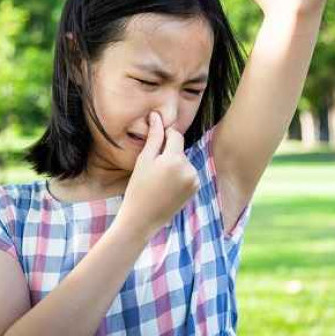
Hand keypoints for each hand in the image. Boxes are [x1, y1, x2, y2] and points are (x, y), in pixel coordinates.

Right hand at [115, 111, 199, 237]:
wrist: (142, 219)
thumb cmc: (138, 188)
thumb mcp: (144, 160)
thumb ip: (154, 137)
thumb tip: (157, 115)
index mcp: (175, 160)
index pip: (176, 135)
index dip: (165, 135)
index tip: (154, 144)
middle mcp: (189, 169)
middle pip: (179, 149)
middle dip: (168, 153)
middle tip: (152, 168)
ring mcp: (194, 180)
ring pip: (184, 161)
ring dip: (174, 164)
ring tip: (159, 180)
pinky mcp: (195, 188)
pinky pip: (188, 173)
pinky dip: (180, 175)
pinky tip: (167, 187)